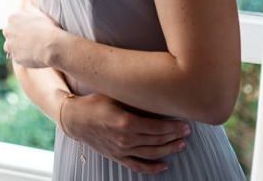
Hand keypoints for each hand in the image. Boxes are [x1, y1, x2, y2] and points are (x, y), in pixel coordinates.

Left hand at [3, 3, 61, 67]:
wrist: (52, 45)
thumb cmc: (48, 28)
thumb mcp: (40, 14)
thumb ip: (30, 8)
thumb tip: (27, 3)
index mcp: (12, 18)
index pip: (12, 22)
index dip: (21, 27)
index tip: (29, 30)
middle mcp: (8, 31)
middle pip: (9, 34)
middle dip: (16, 36)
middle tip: (30, 39)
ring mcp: (11, 45)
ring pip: (9, 46)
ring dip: (16, 47)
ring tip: (30, 48)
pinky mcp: (15, 57)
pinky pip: (17, 57)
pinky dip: (23, 57)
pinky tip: (33, 55)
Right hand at [63, 93, 189, 174]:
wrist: (74, 118)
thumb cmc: (94, 102)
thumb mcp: (113, 94)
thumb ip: (133, 99)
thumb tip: (155, 97)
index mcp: (125, 122)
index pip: (157, 127)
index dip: (173, 127)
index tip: (185, 123)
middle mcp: (125, 139)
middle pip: (157, 140)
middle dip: (174, 136)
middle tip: (187, 132)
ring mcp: (121, 150)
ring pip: (151, 153)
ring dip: (169, 150)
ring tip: (181, 144)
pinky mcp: (117, 156)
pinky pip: (138, 166)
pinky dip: (152, 168)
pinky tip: (164, 165)